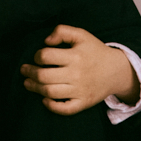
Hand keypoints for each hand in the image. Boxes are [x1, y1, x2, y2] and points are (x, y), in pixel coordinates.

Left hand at [21, 24, 138, 115]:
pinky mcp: (84, 103)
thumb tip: (46, 41)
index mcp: (75, 56)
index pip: (46, 56)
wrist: (116, 71)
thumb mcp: (81, 35)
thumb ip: (62, 31)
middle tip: (24, 70)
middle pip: (44, 76)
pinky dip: (52, 106)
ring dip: (35, 88)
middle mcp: (77, 74)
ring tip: (28, 83)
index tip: (37, 57)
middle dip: (30, 73)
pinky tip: (44, 100)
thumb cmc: (95, 51)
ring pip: (50, 92)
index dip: (37, 56)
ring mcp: (80, 90)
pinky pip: (65, 109)